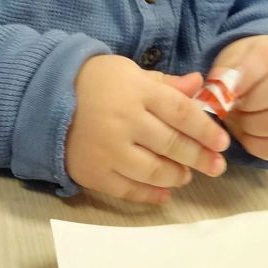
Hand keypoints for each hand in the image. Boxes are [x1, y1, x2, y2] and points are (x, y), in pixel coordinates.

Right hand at [66, 54, 230, 203]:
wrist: (44, 98)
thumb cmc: (95, 82)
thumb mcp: (131, 72)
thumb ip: (166, 83)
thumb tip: (199, 85)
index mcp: (137, 92)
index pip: (182, 113)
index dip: (206, 130)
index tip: (223, 142)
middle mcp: (125, 122)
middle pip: (172, 145)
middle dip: (200, 158)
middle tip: (217, 166)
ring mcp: (109, 150)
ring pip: (154, 172)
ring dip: (178, 176)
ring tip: (187, 175)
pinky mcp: (94, 173)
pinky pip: (128, 190)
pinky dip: (150, 195)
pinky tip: (165, 193)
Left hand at [210, 35, 267, 160]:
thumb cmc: (247, 69)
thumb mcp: (233, 59)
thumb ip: (223, 72)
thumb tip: (214, 91)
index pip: (266, 60)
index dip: (242, 78)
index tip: (224, 90)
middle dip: (245, 102)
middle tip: (229, 105)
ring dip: (246, 124)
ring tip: (235, 116)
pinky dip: (252, 143)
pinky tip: (244, 130)